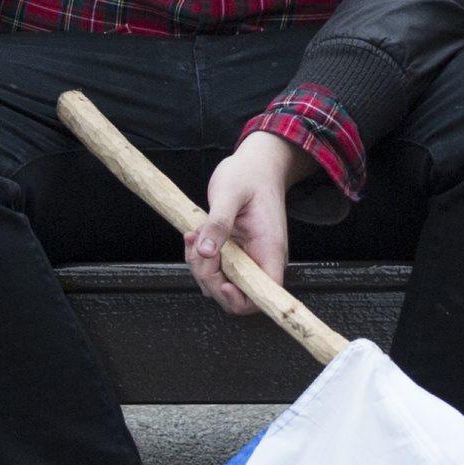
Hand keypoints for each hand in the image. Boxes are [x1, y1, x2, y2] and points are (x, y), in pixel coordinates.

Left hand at [189, 131, 300, 318]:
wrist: (256, 165)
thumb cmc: (249, 174)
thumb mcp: (230, 192)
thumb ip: (218, 223)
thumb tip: (204, 251)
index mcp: (269, 249)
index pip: (263, 294)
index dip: (241, 299)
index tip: (221, 283)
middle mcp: (260, 259)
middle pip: (236, 294)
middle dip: (210, 278)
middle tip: (198, 248)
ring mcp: (246, 258)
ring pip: (220, 283)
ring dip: (200, 267)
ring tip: (194, 237)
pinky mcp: (233, 253)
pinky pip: (214, 268)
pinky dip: (199, 258)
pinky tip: (194, 236)